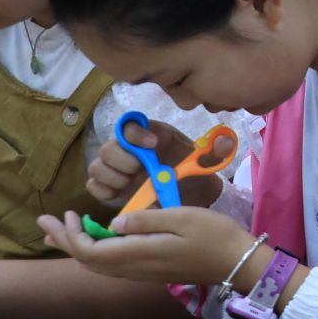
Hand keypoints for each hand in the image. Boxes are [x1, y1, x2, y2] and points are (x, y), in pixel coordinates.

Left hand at [36, 208, 252, 286]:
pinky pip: (111, 265)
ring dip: (77, 246)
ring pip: (97, 265)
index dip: (72, 235)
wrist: (238, 263)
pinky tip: (98, 238)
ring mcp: (141, 273)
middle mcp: (134, 268)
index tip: (69, 213)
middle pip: (87, 260)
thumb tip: (113, 222)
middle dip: (64, 240)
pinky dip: (95, 251)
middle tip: (46, 222)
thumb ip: (146, 219)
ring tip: (63, 229)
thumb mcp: (184, 217)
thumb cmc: (215, 235)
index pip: (90, 251)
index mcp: (139, 253)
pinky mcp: (150, 272)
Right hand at [86, 123, 221, 210]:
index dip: (136, 131)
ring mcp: (117, 168)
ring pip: (97, 165)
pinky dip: (102, 189)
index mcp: (152, 134)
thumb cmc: (195, 171)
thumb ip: (216, 151)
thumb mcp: (208, 161)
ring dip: (111, 175)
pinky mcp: (110, 187)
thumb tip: (225, 140)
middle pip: (108, 146)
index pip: (131, 123)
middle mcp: (130, 149)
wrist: (190, 195)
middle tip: (139, 170)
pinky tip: (120, 193)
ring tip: (131, 183)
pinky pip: (93, 185)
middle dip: (121, 158)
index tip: (153, 144)